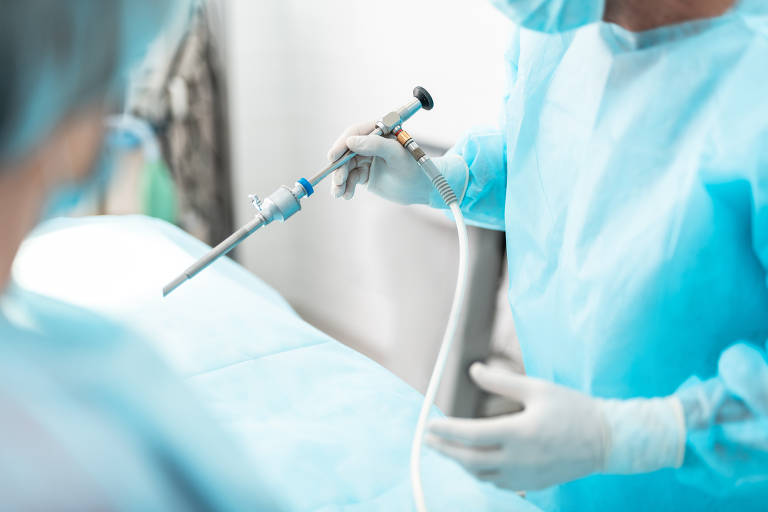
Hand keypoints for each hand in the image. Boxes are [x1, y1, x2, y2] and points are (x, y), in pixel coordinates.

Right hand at [327, 120, 431, 203]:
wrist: (421, 188)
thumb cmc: (414, 168)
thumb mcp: (396, 155)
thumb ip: (375, 145)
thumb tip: (351, 141)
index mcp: (378, 132)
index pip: (355, 133)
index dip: (342, 144)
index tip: (333, 156)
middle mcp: (369, 143)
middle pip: (346, 152)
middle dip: (339, 167)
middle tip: (338, 181)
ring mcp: (365, 158)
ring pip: (345, 167)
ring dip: (340, 180)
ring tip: (340, 193)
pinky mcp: (364, 173)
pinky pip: (349, 179)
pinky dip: (345, 187)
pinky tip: (347, 195)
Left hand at [426, 363, 684, 490]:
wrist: (608, 441)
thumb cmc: (574, 409)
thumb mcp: (538, 389)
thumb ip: (501, 381)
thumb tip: (473, 370)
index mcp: (520, 433)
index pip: (472, 436)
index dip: (447, 431)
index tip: (430, 425)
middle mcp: (520, 460)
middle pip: (470, 460)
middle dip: (446, 450)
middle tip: (430, 440)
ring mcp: (527, 477)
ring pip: (482, 475)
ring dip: (461, 463)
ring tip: (448, 449)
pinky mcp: (534, 484)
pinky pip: (498, 483)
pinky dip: (481, 472)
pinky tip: (475, 461)